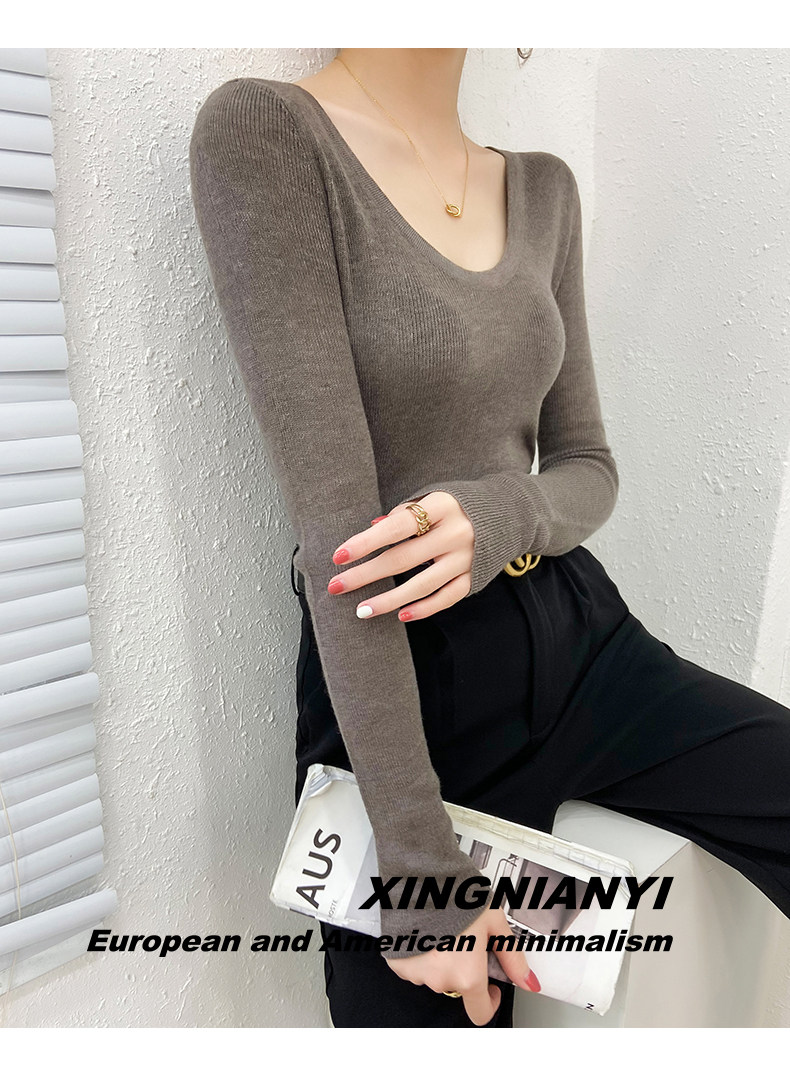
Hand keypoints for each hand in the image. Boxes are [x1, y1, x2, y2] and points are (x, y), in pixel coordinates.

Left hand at [328, 491, 473, 620]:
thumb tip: (371, 529)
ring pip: (422, 585)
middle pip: (403, 558)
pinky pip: (446, 598)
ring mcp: (467, 558)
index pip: (397, 526)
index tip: (339, 556)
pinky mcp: (475, 577)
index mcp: (442, 507)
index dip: (366, 542)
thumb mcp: (432, 498)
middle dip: (366, 575)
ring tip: (362, 610)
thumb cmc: (457, 505)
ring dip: (389, 600)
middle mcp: (456, 533)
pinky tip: (401, 615)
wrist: (508, 513)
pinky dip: (424, 608)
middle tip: (337, 586)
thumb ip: (403, 514)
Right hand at [385, 906, 540, 1025]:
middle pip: (458, 986)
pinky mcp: (398, 964)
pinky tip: (425, 931)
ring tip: (442, 929)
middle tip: (465, 938)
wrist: (420, 877)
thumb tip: (529, 981)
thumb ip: (512, 956)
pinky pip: (415, 967)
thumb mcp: (494, 922)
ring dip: (441, 960)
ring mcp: (417, 974)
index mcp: (468, 975)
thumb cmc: (457, 895)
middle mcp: (441, 980)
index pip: (480, 1012)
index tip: (491, 987)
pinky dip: (421, 955)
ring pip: (436, 975)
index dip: (489, 1001)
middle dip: (464, 967)